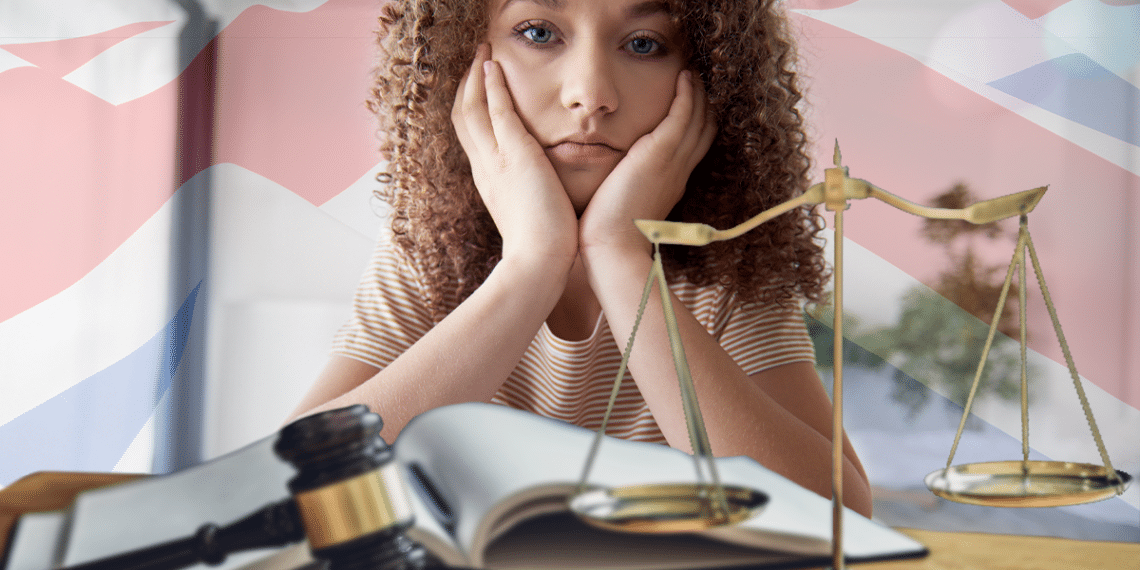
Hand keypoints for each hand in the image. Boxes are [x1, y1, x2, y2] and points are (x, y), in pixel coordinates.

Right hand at [452, 45, 578, 264]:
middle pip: (463, 117)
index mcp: (489, 182)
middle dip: (466, 85)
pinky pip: (496, 110)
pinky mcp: (514, 155)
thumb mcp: (530, 217)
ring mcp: (495, 160)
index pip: (473, 137)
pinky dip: (493, 85)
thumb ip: (530, 197)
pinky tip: (494, 65)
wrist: (538, 263)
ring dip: (476, 76)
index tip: (477, 88)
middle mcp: (484, 168)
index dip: (472, 109)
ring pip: (472, 108)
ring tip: (481, 52)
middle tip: (473, 61)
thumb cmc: (542, 249)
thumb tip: (541, 193)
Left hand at [578, 71, 715, 255]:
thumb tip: (611, 183)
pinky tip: (684, 77)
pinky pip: (683, 115)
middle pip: (704, 130)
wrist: (610, 249)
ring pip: (699, 119)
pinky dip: (687, 95)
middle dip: (704, 104)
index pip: (693, 147)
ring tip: (692, 72)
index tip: (691, 104)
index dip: (697, 124)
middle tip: (698, 81)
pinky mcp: (660, 154)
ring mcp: (673, 163)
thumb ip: (623, 189)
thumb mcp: (621, 206)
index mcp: (671, 185)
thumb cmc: (606, 235)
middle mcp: (678, 172)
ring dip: (698, 94)